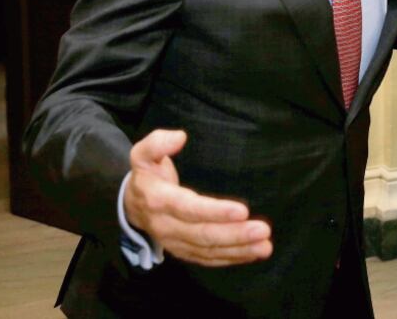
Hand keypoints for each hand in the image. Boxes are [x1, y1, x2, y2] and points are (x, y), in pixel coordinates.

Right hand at [124, 129, 272, 266]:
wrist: (131, 206)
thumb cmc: (147, 175)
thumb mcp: (143, 154)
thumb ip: (157, 143)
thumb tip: (179, 137)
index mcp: (158, 200)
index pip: (188, 208)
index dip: (215, 211)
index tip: (242, 210)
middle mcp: (166, 226)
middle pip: (202, 234)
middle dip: (235, 234)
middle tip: (263, 230)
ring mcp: (174, 242)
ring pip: (208, 250)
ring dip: (238, 249)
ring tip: (264, 246)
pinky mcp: (183, 251)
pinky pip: (207, 259)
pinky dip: (231, 258)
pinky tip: (252, 253)